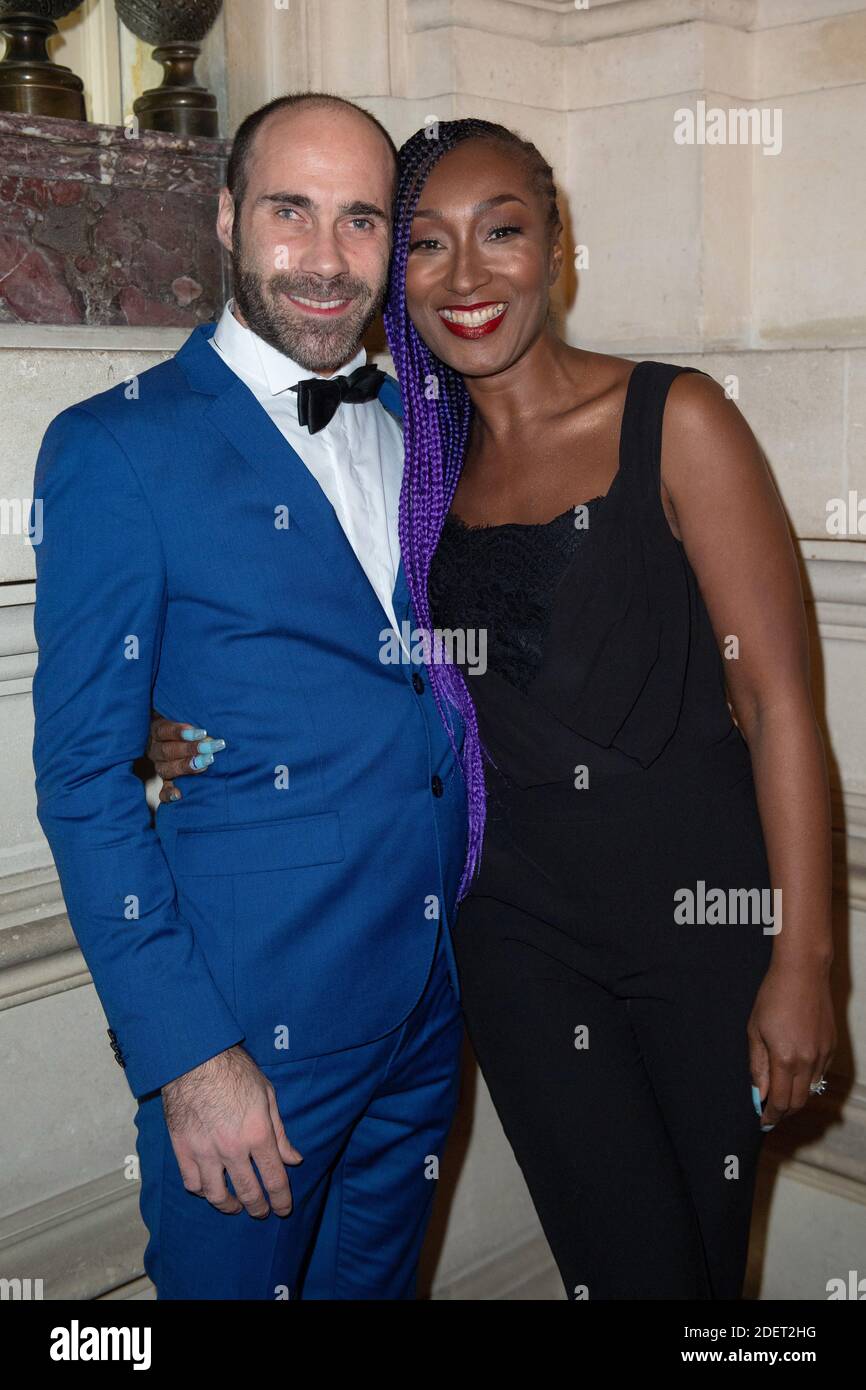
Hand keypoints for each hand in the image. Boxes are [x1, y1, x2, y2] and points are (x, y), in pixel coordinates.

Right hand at [148, 712, 224, 802]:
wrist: (172, 736)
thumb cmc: (183, 720)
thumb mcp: (180, 713)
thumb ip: (191, 715)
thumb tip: (208, 724)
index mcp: (156, 730)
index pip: (164, 731)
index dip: (181, 732)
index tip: (202, 732)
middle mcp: (155, 749)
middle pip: (168, 751)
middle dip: (191, 749)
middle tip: (212, 748)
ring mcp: (159, 765)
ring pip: (166, 769)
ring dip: (187, 767)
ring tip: (206, 764)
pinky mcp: (165, 780)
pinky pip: (163, 790)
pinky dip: (169, 794)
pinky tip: (179, 795)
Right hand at [162, 1044, 302, 1216]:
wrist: (195, 1057)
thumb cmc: (235, 1071)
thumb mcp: (267, 1095)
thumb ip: (279, 1132)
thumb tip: (294, 1159)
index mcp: (258, 1134)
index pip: (274, 1179)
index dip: (281, 1199)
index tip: (283, 1209)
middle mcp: (232, 1149)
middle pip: (248, 1192)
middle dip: (259, 1207)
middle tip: (262, 1212)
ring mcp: (205, 1151)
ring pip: (217, 1195)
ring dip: (229, 1206)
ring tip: (235, 1206)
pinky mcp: (182, 1149)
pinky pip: (191, 1182)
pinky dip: (202, 1191)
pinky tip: (209, 1189)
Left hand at [748, 957, 835, 1129]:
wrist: (803, 973)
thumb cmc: (773, 997)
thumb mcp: (755, 1031)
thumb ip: (757, 1067)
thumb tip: (760, 1095)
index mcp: (785, 1058)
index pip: (780, 1101)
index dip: (771, 1116)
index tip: (763, 1122)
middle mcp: (808, 1061)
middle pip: (798, 1102)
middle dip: (784, 1112)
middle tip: (770, 1113)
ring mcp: (823, 1055)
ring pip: (811, 1090)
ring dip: (796, 1098)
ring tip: (780, 1096)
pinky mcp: (832, 1047)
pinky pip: (820, 1074)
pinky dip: (807, 1082)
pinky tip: (794, 1076)